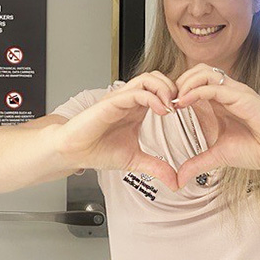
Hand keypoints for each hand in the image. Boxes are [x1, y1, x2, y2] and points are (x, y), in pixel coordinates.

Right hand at [53, 72, 179, 190]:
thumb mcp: (135, 161)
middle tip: (180, 107)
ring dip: (165, 89)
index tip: (184, 114)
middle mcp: (130, 100)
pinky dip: (153, 97)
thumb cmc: (97, 151)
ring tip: (171, 108)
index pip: (161, 89)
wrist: (74, 153)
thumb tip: (175, 182)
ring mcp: (121, 99)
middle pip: (158, 77)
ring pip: (149, 78)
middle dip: (174, 88)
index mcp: (137, 109)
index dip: (176, 96)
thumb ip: (157, 167)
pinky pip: (136, 91)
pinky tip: (160, 111)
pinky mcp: (111, 103)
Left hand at [172, 64, 259, 189]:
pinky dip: (196, 91)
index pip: (193, 83)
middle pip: (196, 71)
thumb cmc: (258, 150)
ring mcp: (235, 93)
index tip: (162, 107)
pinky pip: (214, 87)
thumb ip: (197, 164)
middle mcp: (226, 93)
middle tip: (165, 101)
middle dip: (177, 82)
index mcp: (219, 103)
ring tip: (174, 101)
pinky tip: (184, 103)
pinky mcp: (243, 97)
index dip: (176, 90)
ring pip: (204, 72)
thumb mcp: (218, 157)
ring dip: (185, 82)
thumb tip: (179, 180)